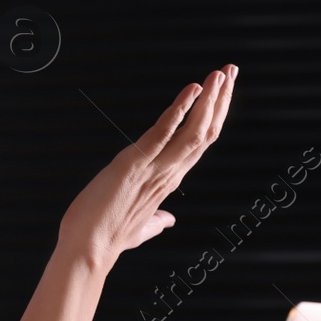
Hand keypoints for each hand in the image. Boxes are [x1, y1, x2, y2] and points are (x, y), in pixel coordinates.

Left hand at [60, 65, 236, 269]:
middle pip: (205, 132)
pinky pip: (163, 132)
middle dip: (221, 100)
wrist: (88, 250)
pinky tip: (191, 89)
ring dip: (209, 100)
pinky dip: (180, 109)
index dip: (215, 115)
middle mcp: (169, 173)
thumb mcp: (139, 227)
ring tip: (220, 73)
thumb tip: (168, 220)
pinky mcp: (135, 164)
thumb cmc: (108, 237)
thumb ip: (156, 220)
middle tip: (231, 70)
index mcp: (169, 181)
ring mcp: (155, 169)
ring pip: (194, 131)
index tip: (225, 91)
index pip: (200, 143)